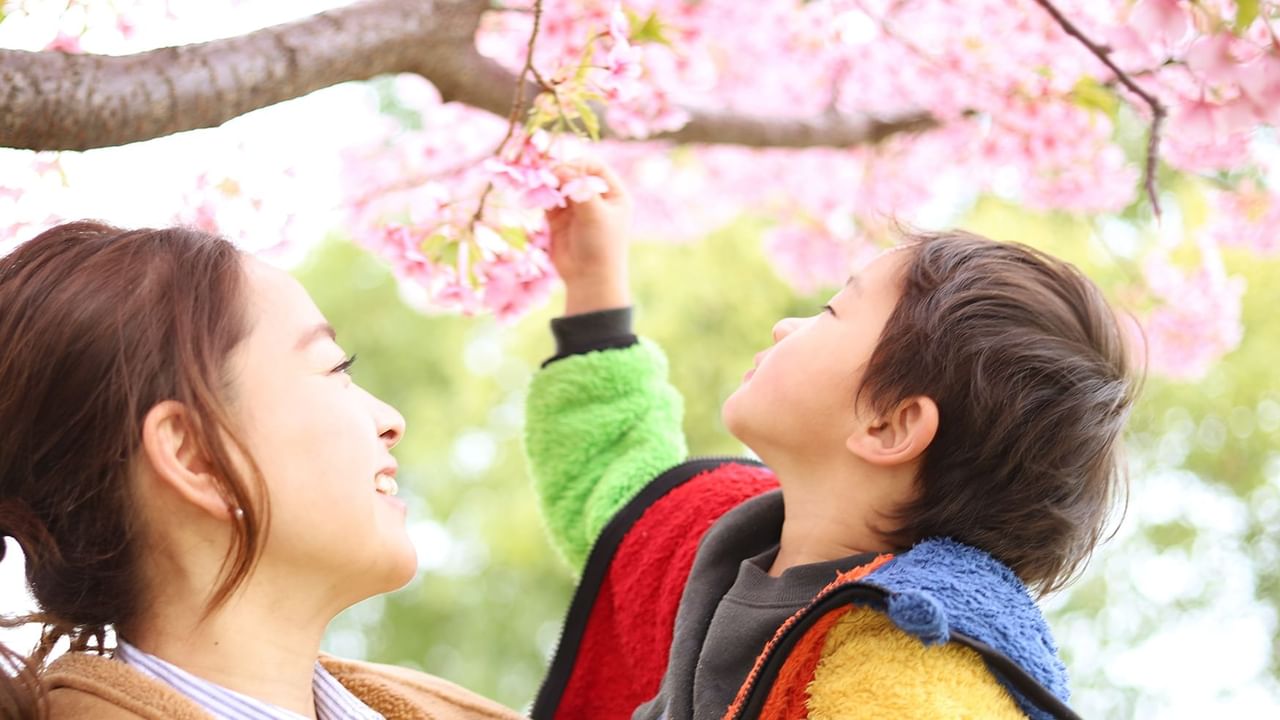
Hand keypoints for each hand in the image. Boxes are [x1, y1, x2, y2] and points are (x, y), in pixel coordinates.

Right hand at [546, 161, 631, 315]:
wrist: (589, 279)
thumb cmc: (601, 246)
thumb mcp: (595, 213)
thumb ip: (579, 189)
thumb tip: (560, 168)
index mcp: (613, 194)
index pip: (595, 167)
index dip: (578, 164)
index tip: (563, 169)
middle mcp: (595, 197)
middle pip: (574, 173)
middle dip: (559, 173)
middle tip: (546, 176)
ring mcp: (576, 208)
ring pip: (558, 186)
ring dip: (547, 184)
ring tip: (538, 186)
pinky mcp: (558, 219)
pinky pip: (548, 200)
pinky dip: (540, 196)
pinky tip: (534, 196)